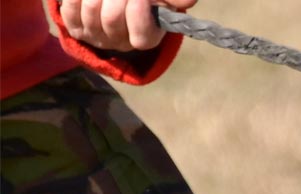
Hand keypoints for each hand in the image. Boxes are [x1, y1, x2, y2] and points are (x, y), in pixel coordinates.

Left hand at [60, 0, 198, 51]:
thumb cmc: (143, 0)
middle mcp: (120, 43)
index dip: (138, 10)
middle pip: (112, 18)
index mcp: (146, 39)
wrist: (116, 1)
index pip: (141, 34)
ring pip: (91, 10)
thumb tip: (191, 0)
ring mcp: (96, 37)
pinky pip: (71, 8)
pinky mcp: (75, 29)